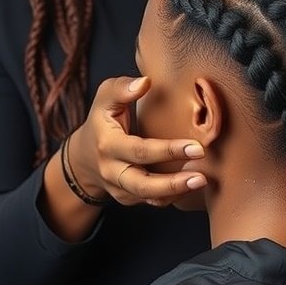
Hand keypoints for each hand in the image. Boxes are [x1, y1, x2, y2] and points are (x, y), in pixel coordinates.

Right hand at [68, 76, 207, 207]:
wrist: (84, 157)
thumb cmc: (102, 121)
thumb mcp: (104, 99)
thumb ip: (122, 88)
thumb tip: (146, 82)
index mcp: (108, 145)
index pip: (140, 150)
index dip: (168, 150)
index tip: (196, 146)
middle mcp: (112, 170)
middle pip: (142, 184)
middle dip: (173, 182)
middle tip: (202, 175)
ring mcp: (120, 188)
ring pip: (148, 197)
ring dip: (176, 192)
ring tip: (201, 182)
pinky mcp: (129, 198)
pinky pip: (152, 202)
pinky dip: (172, 197)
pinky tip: (192, 186)